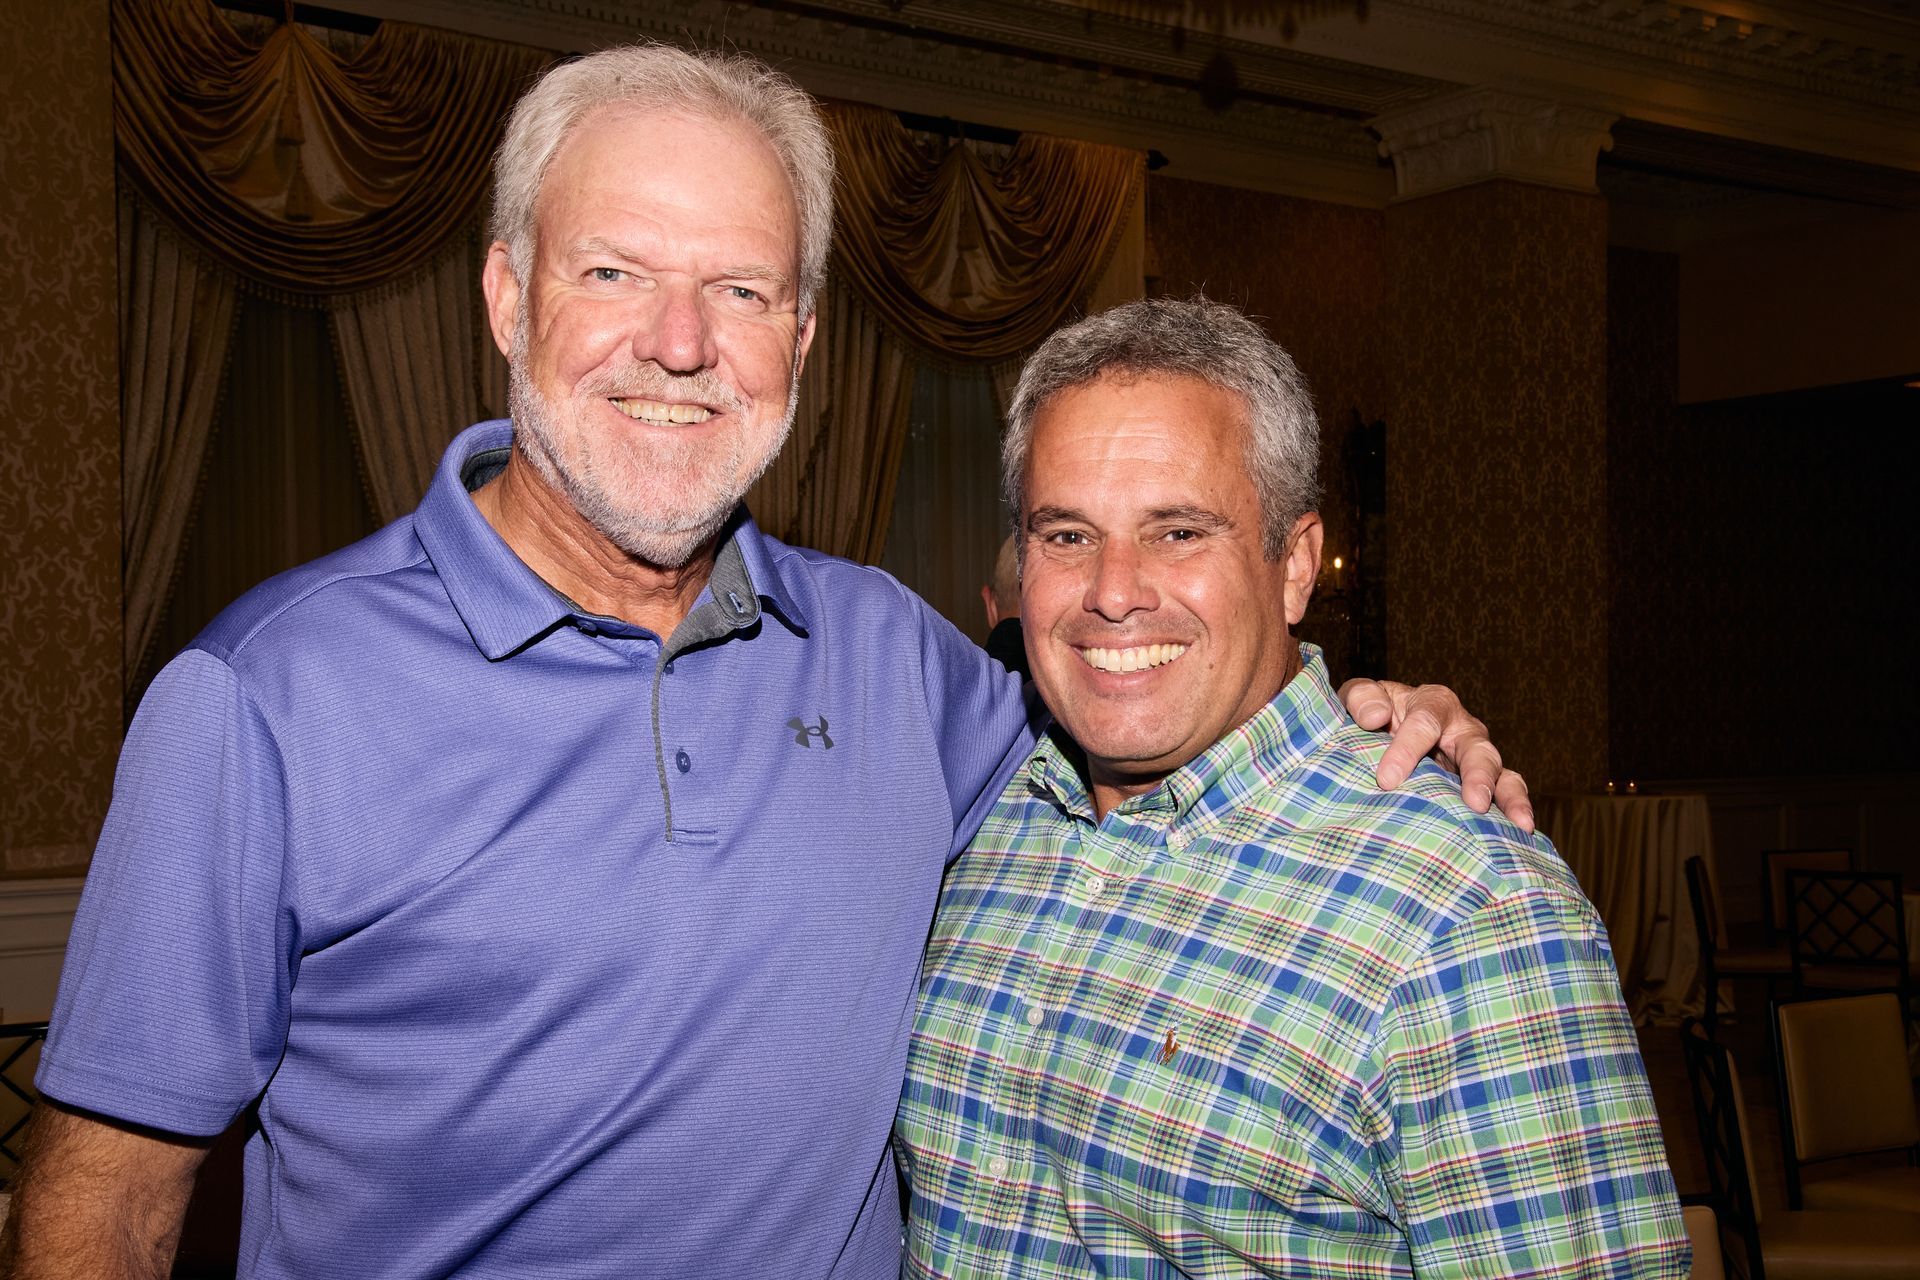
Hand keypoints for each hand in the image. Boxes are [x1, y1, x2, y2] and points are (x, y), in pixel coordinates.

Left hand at [1337, 678, 1533, 832]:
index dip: (1407, 749)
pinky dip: (1516, 810)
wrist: (1379, 731)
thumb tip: (1374, 716)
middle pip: (1477, 749)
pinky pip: (1506, 792)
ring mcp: (1476, 757)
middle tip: (1474, 802)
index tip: (1387, 779)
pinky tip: (1521, 835)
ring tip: (1518, 823)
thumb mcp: (1359, 697)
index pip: (1425, 723)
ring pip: (1501, 773)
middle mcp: (1462, 729)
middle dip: (1477, 775)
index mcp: (1433, 704)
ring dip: (1508, 797)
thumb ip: (1361, 698)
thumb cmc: (1372, 714)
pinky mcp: (1483, 783)